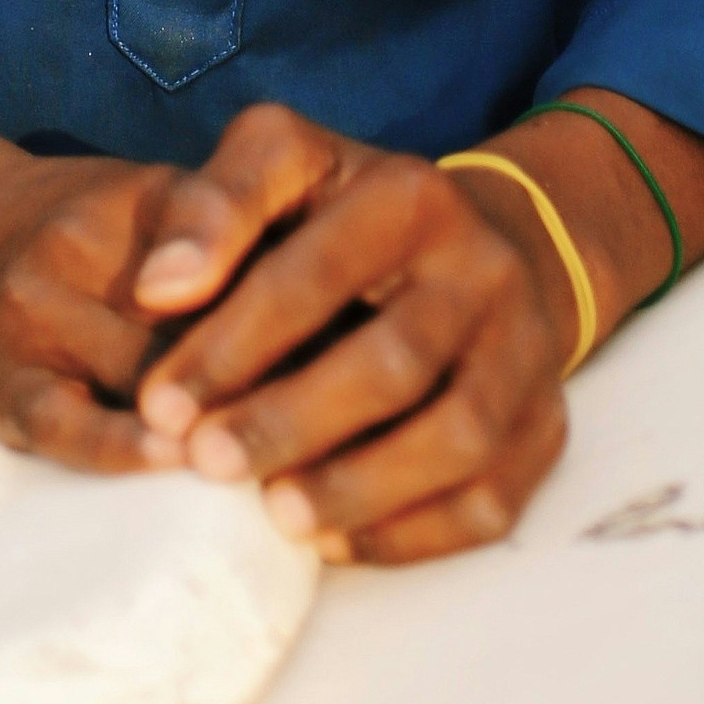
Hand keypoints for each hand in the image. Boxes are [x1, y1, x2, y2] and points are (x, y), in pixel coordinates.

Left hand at [127, 104, 576, 566]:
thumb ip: (215, 202)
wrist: (484, 247)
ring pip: (455, 437)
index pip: (317, 272)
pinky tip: (332, 540)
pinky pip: (490, 502)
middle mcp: (482, 268)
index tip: (159, 406)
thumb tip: (160, 286)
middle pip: (392, 362)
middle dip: (287, 421)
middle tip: (205, 465)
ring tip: (271, 515)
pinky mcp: (545, 429)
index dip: (232, 344)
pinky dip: (408, 535)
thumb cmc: (348, 215)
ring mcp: (525, 352)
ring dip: (355, 487)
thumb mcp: (284, 163)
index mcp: (410, 195)